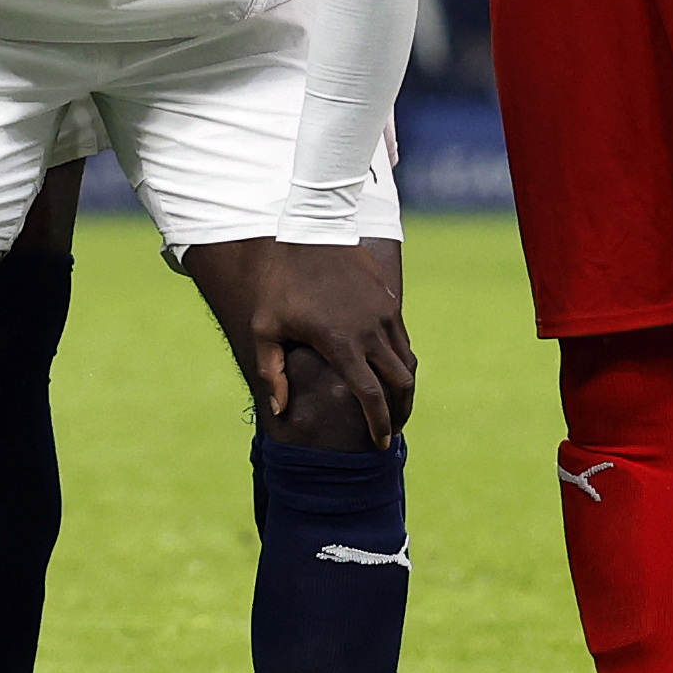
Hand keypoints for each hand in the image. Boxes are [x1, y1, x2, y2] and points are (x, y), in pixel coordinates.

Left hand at [240, 242, 416, 445]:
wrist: (311, 229)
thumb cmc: (280, 282)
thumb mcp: (265, 326)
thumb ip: (272, 371)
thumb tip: (279, 411)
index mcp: (342, 343)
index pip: (370, 396)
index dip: (378, 424)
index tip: (380, 443)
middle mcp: (371, 332)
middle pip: (400, 384)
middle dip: (400, 413)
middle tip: (392, 431)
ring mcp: (384, 314)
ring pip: (407, 362)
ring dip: (404, 388)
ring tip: (394, 406)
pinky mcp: (389, 300)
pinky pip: (403, 340)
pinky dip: (402, 362)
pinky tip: (389, 372)